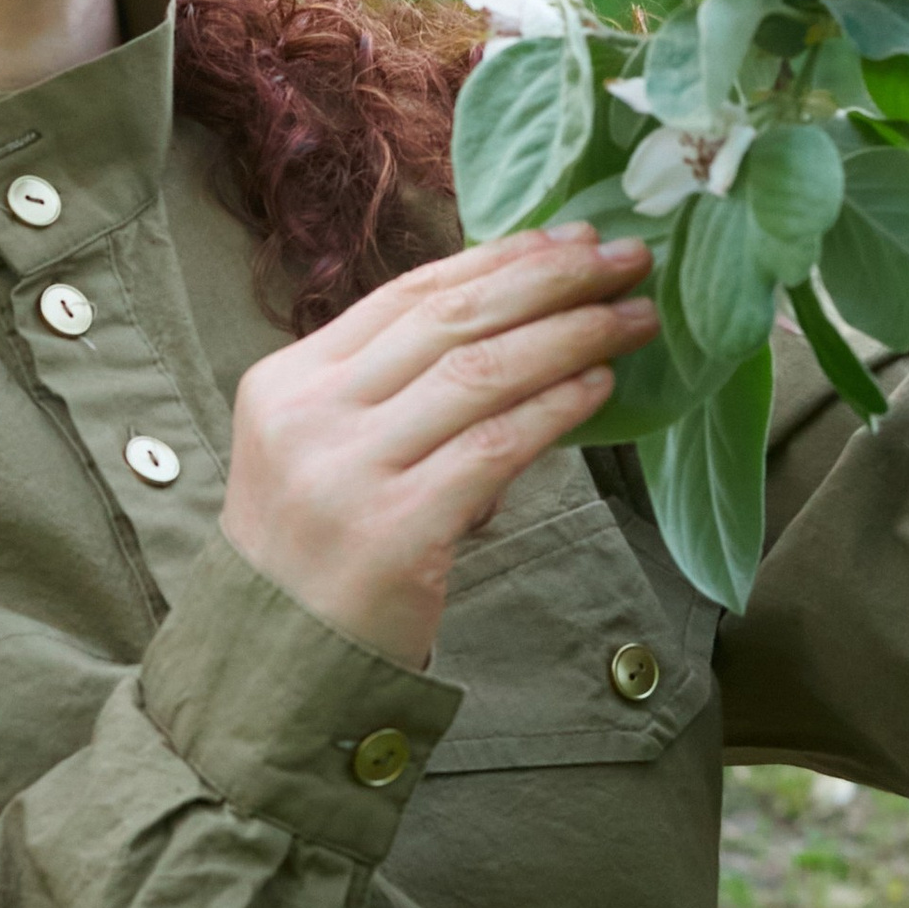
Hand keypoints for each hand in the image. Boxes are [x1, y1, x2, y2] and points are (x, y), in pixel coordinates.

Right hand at [220, 229, 656, 667]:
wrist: (276, 669)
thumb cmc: (317, 559)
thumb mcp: (324, 452)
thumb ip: (394, 393)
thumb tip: (520, 322)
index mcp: (287, 381)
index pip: (405, 296)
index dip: (496, 260)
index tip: (568, 238)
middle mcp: (310, 414)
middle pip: (450, 320)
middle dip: (548, 280)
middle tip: (624, 257)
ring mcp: (348, 470)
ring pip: (480, 373)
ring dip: (570, 335)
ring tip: (632, 317)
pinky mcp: (396, 529)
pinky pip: (496, 446)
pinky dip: (556, 407)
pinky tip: (600, 386)